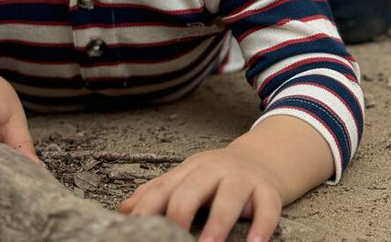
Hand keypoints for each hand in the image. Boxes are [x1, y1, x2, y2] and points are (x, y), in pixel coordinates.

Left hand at [119, 145, 283, 241]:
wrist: (264, 157)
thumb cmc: (217, 177)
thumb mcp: (186, 178)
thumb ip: (157, 193)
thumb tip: (122, 211)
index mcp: (190, 170)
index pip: (164, 187)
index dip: (148, 208)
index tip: (136, 230)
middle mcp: (215, 170)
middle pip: (194, 186)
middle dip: (181, 212)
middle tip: (174, 238)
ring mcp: (242, 179)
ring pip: (230, 196)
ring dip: (218, 223)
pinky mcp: (267, 191)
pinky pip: (267, 208)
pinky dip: (262, 227)